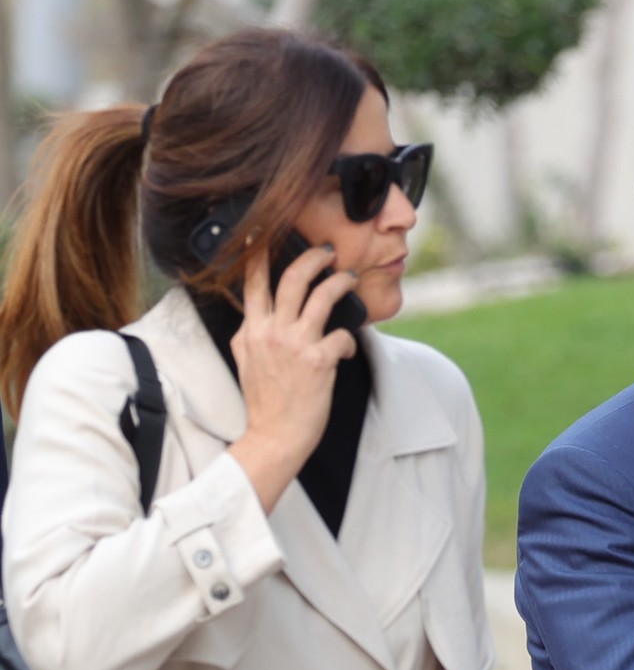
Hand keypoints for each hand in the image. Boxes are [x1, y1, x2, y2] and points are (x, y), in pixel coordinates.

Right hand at [226, 244, 358, 511]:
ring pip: (321, 296)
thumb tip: (258, 317)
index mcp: (250, 330)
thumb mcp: (246, 360)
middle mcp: (270, 332)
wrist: (274, 436)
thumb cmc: (265, 402)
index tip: (265, 233)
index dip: (259, 254)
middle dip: (313, 258)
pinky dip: (349, 339)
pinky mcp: (317, 361)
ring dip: (340, 284)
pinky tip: (347, 348)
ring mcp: (294, 344)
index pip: (252, 283)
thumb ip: (252, 334)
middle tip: (328, 252)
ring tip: (350, 279)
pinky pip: (342, 336)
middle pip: (292, 278)